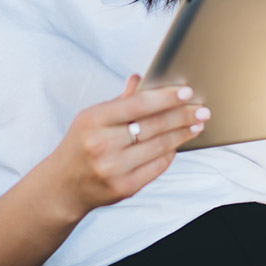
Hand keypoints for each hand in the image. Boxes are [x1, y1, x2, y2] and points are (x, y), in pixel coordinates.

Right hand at [51, 75, 208, 215]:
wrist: (63, 186)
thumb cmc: (80, 145)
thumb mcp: (92, 118)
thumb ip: (120, 101)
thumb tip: (140, 78)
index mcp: (93, 120)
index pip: (137, 105)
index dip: (165, 98)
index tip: (187, 92)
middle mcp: (101, 144)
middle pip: (153, 126)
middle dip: (182, 116)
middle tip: (202, 110)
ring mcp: (112, 168)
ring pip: (159, 146)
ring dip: (182, 134)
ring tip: (196, 125)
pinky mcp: (123, 187)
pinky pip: (157, 167)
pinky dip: (170, 153)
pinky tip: (178, 144)